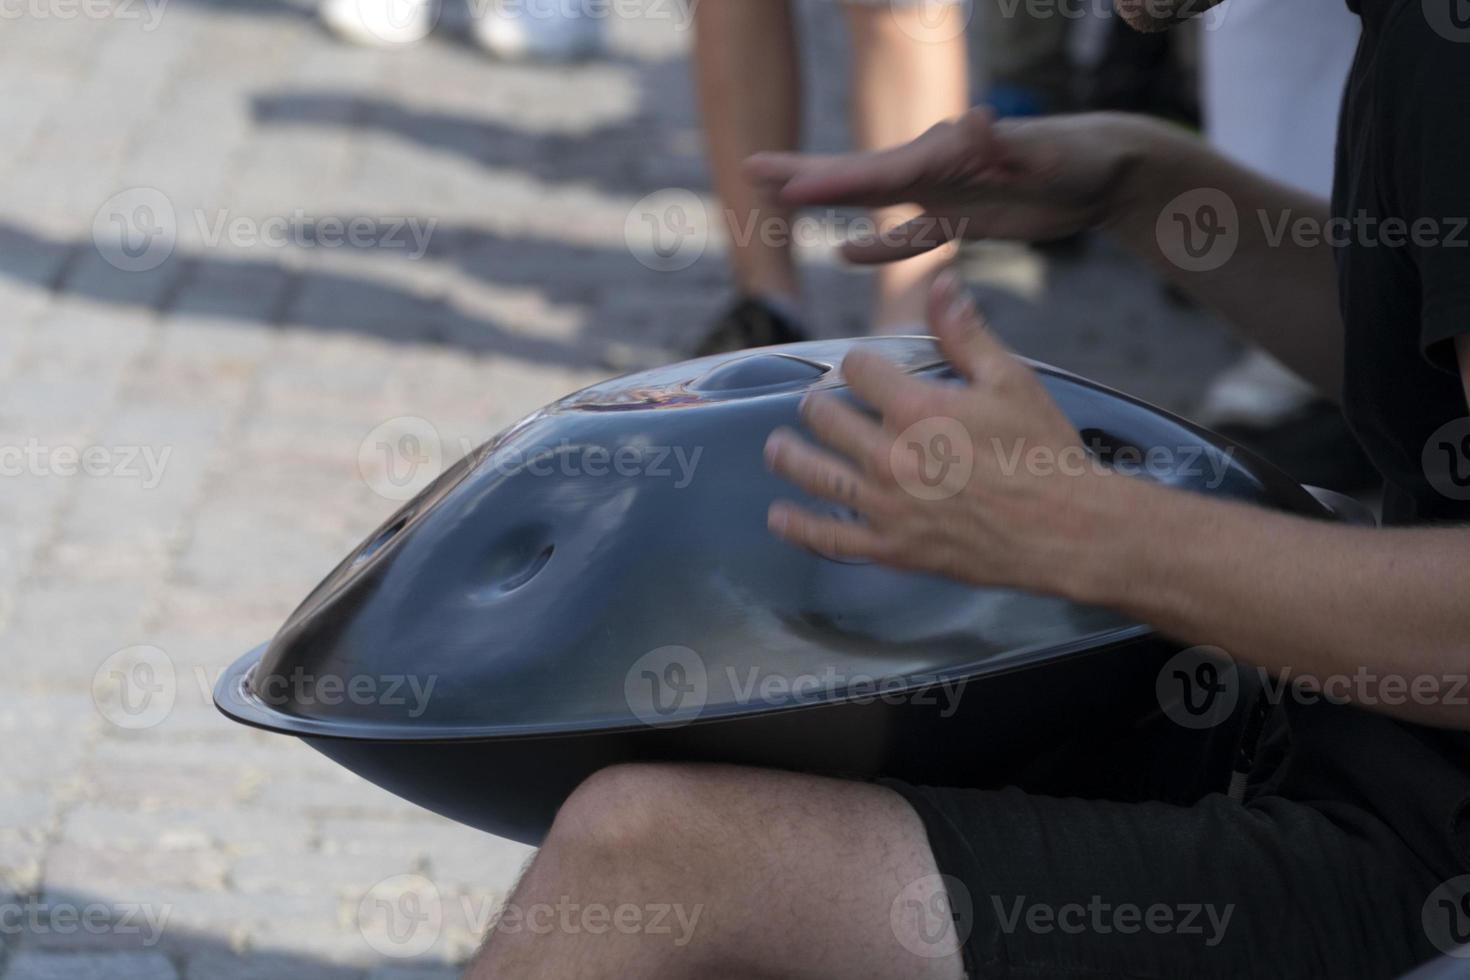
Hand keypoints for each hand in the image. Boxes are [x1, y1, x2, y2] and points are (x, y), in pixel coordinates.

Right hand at [745, 109, 1152, 263]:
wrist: (1107, 169)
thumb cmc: (1077, 157)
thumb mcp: (1041, 150)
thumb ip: (1002, 141)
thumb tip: (972, 117)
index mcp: (943, 155)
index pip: (874, 173)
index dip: (827, 181)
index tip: (780, 183)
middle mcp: (933, 168)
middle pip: (857, 177)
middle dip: (805, 176)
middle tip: (751, 167)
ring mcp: (944, 192)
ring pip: (873, 202)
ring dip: (829, 202)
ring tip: (780, 200)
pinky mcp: (963, 217)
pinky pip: (911, 235)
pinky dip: (879, 247)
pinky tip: (847, 255)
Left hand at [763, 273, 1135, 598]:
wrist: (1067, 529)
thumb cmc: (1043, 452)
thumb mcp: (1011, 380)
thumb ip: (966, 333)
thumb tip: (941, 283)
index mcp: (916, 407)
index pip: (858, 369)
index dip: (859, 364)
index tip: (863, 370)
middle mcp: (890, 454)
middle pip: (825, 418)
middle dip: (818, 406)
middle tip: (816, 407)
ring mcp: (886, 505)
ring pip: (814, 474)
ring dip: (789, 456)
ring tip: (777, 447)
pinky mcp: (892, 548)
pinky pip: (830, 538)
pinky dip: (798, 526)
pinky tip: (779, 516)